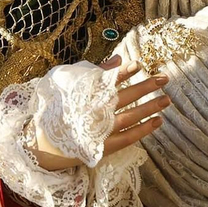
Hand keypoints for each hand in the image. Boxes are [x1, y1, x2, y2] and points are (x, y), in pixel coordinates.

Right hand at [31, 55, 169, 171]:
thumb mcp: (70, 86)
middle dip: (146, 86)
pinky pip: (128, 138)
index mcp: (85, 95)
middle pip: (125, 97)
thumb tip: (118, 59)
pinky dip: (144, 129)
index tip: (138, 64)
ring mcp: (99, 130)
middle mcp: (94, 111)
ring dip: (150, 107)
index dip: (124, 72)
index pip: (108, 80)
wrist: (40, 144)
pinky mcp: (102, 147)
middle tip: (164, 78)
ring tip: (167, 99)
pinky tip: (158, 121)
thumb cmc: (56, 111)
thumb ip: (94, 73)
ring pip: (131, 117)